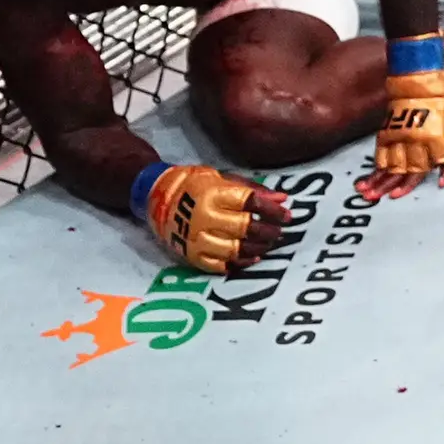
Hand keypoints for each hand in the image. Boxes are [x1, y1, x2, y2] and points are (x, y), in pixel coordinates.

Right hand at [137, 161, 293, 272]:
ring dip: (257, 248)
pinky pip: (218, 265)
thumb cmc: (194, 183)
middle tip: (279, 231)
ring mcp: (196, 238)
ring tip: (268, 244)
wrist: (157, 196)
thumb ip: (252, 188)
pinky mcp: (191, 254)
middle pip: (245, 228)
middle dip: (268, 231)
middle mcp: (204, 217)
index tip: (286, 215)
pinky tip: (252, 258)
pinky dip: (238, 263)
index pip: (251, 203)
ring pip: (234, 249)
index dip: (272, 211)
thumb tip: (282, 198)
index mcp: (213, 194)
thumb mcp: (222, 177)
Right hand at [363, 58, 443, 196]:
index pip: (440, 161)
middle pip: (411, 169)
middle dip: (401, 185)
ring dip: (380, 182)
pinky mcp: (387, 130)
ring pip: (390, 165)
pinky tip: (366, 178)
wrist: (417, 74)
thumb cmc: (436, 90)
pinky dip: (374, 166)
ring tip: (369, 195)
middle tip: (392, 197)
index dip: (442, 173)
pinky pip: (379, 153)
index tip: (441, 185)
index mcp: (438, 137)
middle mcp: (419, 140)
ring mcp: (401, 136)